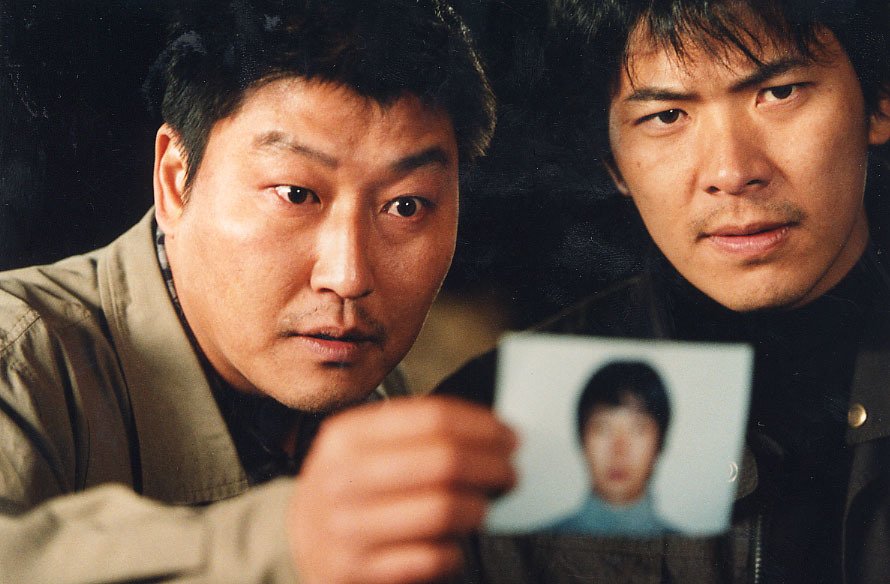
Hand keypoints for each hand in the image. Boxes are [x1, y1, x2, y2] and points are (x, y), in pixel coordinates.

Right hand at [288, 396, 516, 583]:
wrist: (297, 545)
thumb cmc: (349, 492)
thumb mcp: (362, 450)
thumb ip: (413, 436)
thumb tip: (490, 433)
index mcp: (347, 436)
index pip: (431, 418)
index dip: (481, 425)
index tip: (509, 436)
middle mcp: (343, 478)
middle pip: (443, 461)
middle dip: (491, 465)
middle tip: (511, 472)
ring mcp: (348, 527)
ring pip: (441, 510)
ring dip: (478, 508)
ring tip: (486, 506)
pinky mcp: (356, 571)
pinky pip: (430, 558)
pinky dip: (454, 552)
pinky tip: (454, 545)